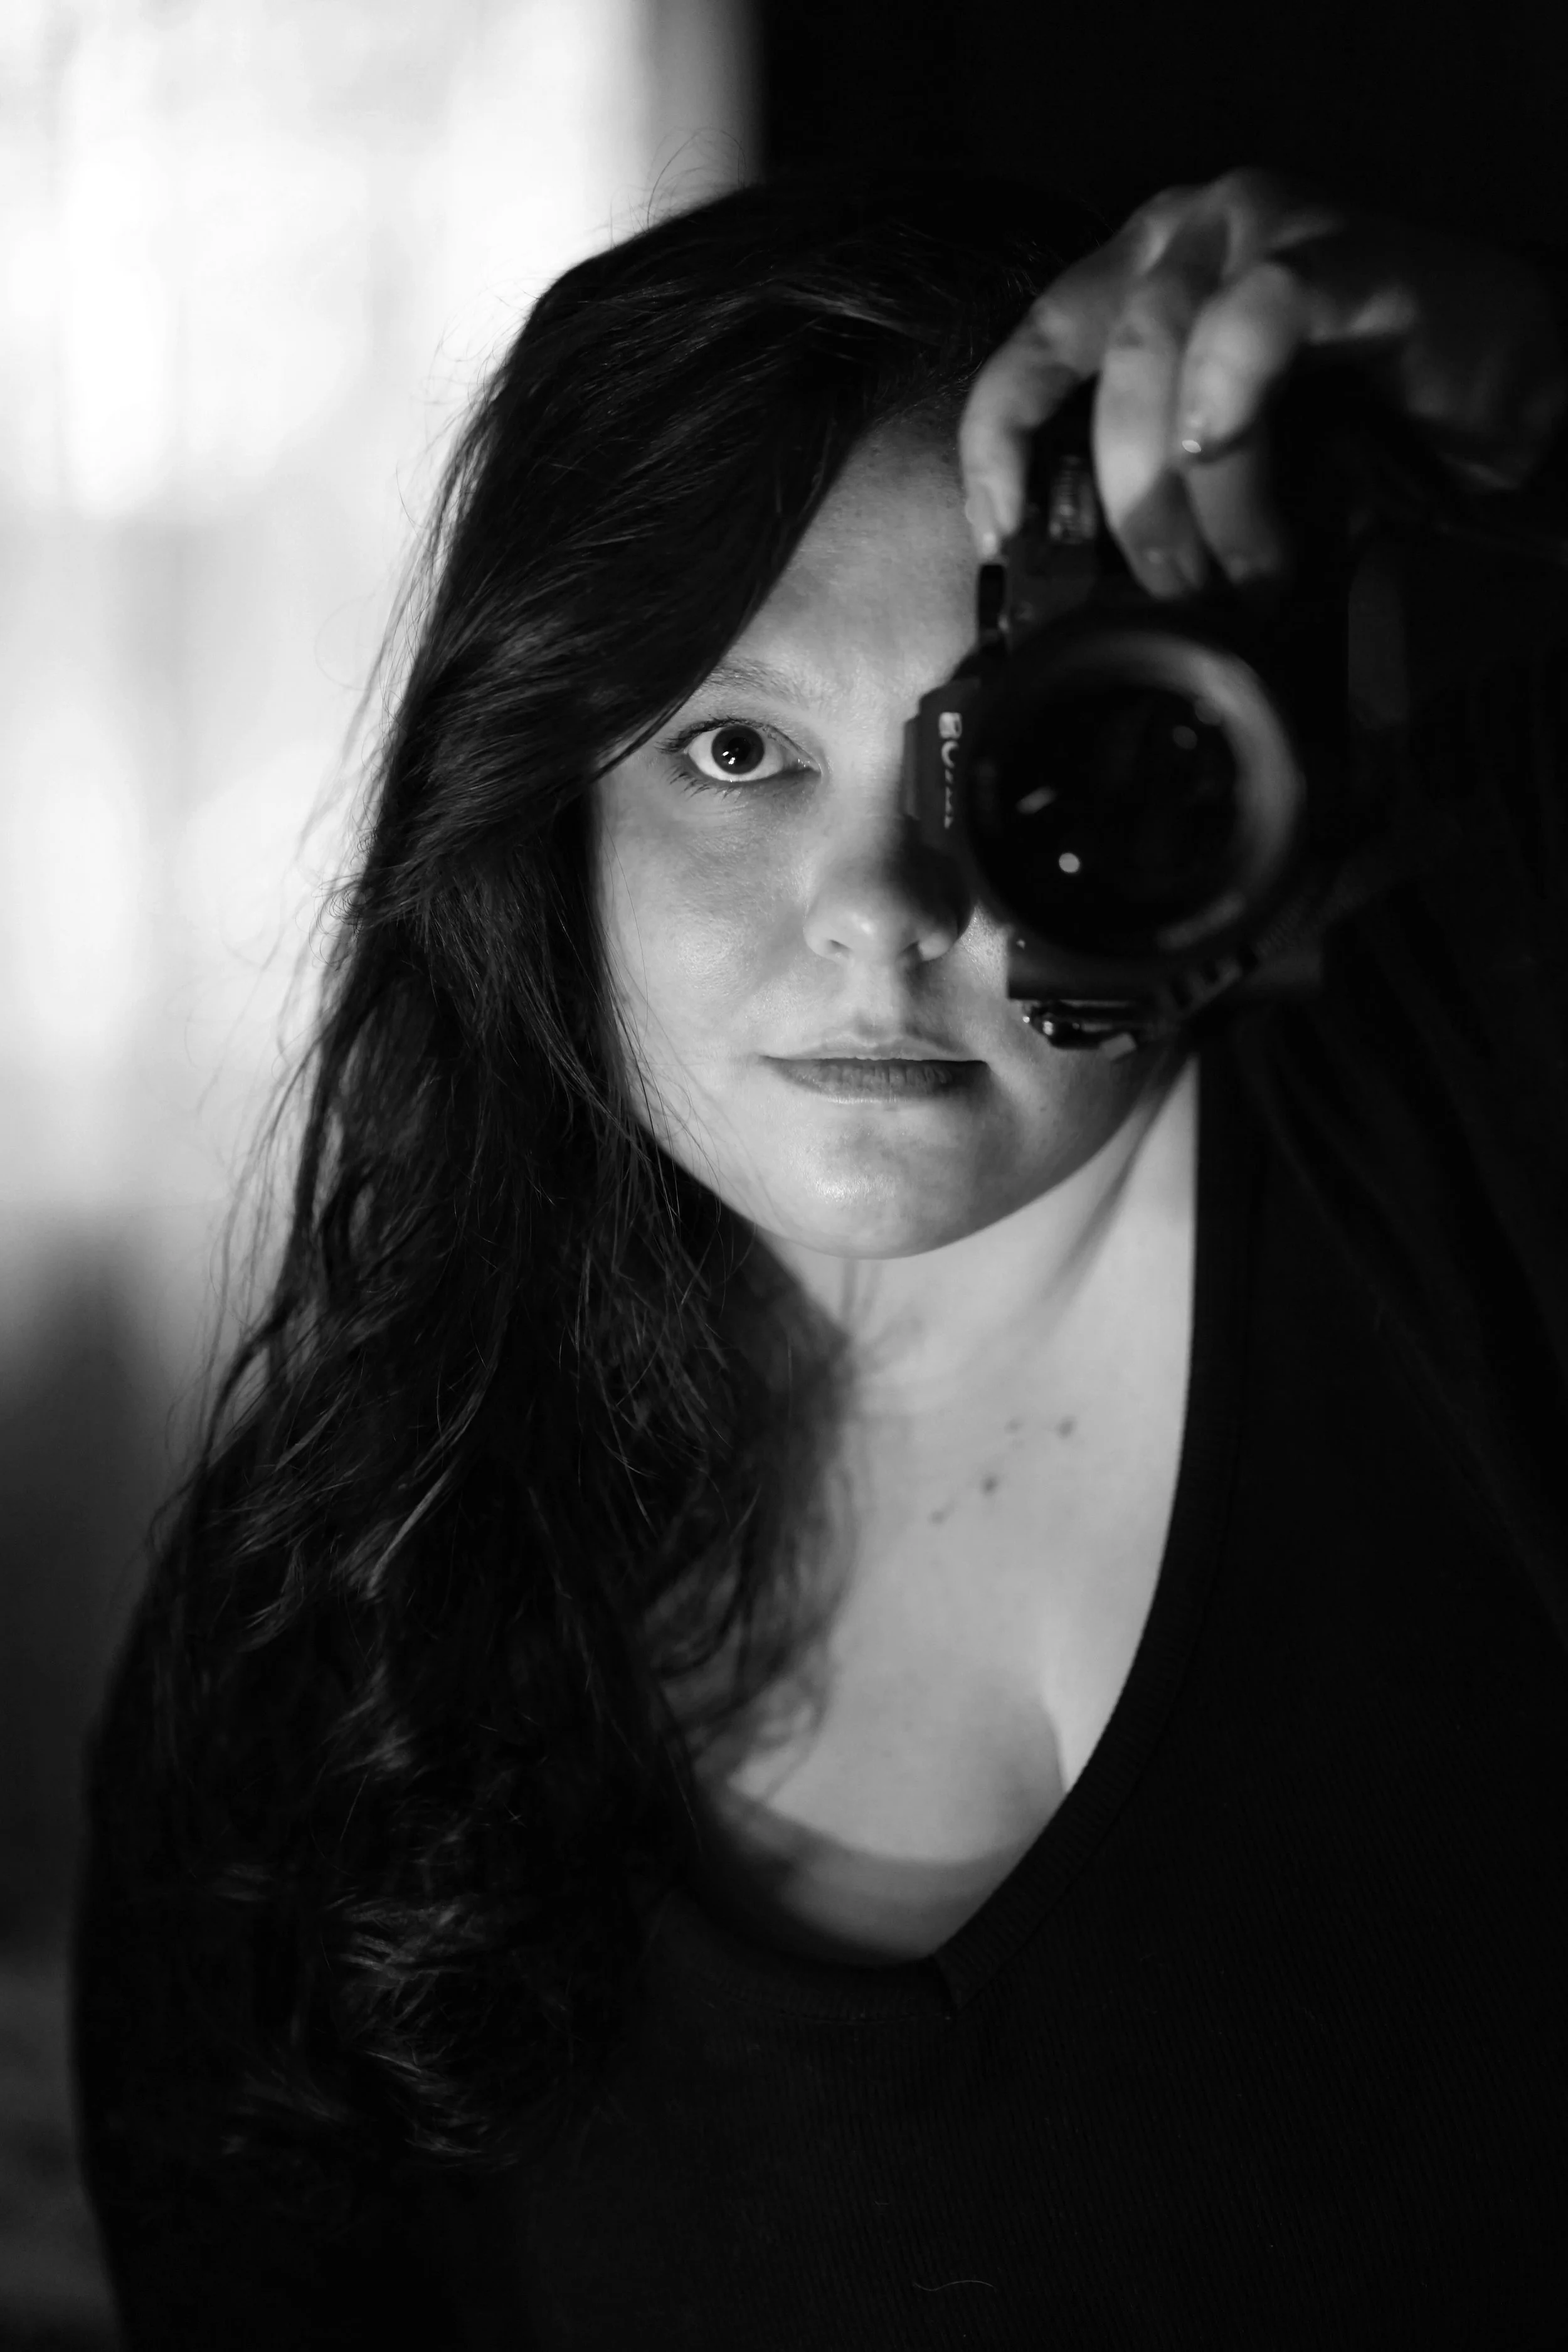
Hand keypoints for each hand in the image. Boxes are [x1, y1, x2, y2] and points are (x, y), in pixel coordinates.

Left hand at [958, 167, 1567, 601]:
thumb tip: (1095, 587)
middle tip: (1179, 590)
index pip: (1030, 355)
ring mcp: (1263, 230)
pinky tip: (1236, 454)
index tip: (1006, 541)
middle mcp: (1189, 237)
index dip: (1001, 451)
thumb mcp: (1231, 467)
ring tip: (1245, 565)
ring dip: (1196, 488)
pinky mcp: (1344, 254)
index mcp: (1140, 281)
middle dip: (1130, 505)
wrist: (1509, 395)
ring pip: (1167, 354)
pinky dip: (1232, 397)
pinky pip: (1255, 317)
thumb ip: (1160, 489)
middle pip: (1104, 372)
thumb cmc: (1366, 430)